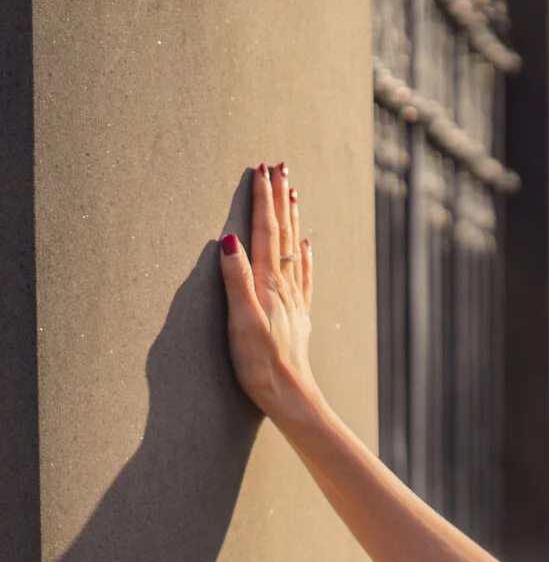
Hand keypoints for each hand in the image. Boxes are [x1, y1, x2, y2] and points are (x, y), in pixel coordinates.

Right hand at [218, 162, 322, 426]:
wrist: (291, 395)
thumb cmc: (260, 365)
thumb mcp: (241, 322)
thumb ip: (236, 280)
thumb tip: (229, 239)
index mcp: (267, 284)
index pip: (263, 231)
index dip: (261, 200)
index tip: (261, 170)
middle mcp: (284, 286)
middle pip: (281, 232)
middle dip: (278, 198)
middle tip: (279, 166)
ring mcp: (294, 299)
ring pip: (292, 247)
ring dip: (291, 218)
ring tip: (292, 192)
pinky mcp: (297, 315)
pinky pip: (302, 275)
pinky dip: (302, 254)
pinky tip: (305, 245)